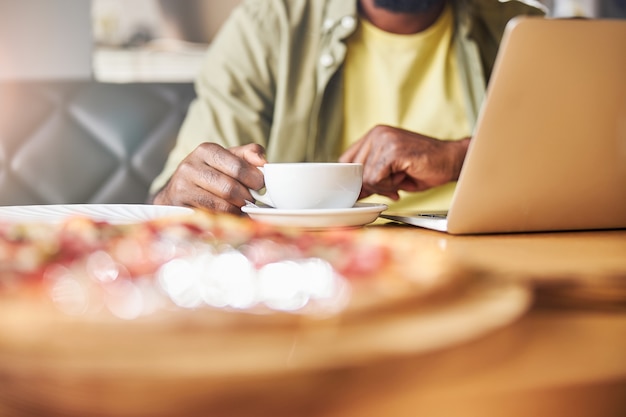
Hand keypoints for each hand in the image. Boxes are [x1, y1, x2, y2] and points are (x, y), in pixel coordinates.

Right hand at [152, 143, 266, 213]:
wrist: (177, 191)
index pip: (238, 166)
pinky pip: (212, 217)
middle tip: (252, 201)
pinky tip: (228, 214)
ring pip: (222, 205)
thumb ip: (249, 154)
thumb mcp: (228, 158)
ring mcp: (182, 187)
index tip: (261, 186)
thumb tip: (263, 161)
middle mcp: (190, 166)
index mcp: (206, 151)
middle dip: (247, 198)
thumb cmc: (209, 174)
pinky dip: (225, 218)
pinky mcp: (180, 207)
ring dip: (237, 210)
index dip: (254, 179)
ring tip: (241, 207)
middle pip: (230, 188)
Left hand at [339, 125, 469, 199]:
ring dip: (383, 186)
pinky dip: (389, 186)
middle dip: (372, 185)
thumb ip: (370, 177)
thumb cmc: (423, 167)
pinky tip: (403, 178)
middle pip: (354, 171)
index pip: (346, 160)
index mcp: (373, 135)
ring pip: (365, 177)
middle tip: (392, 186)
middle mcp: (376, 134)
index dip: (354, 179)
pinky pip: (376, 179)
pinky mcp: (393, 151)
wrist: (451, 160)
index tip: (367, 189)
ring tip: (401, 179)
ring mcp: (384, 140)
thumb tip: (353, 192)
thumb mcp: (390, 172)